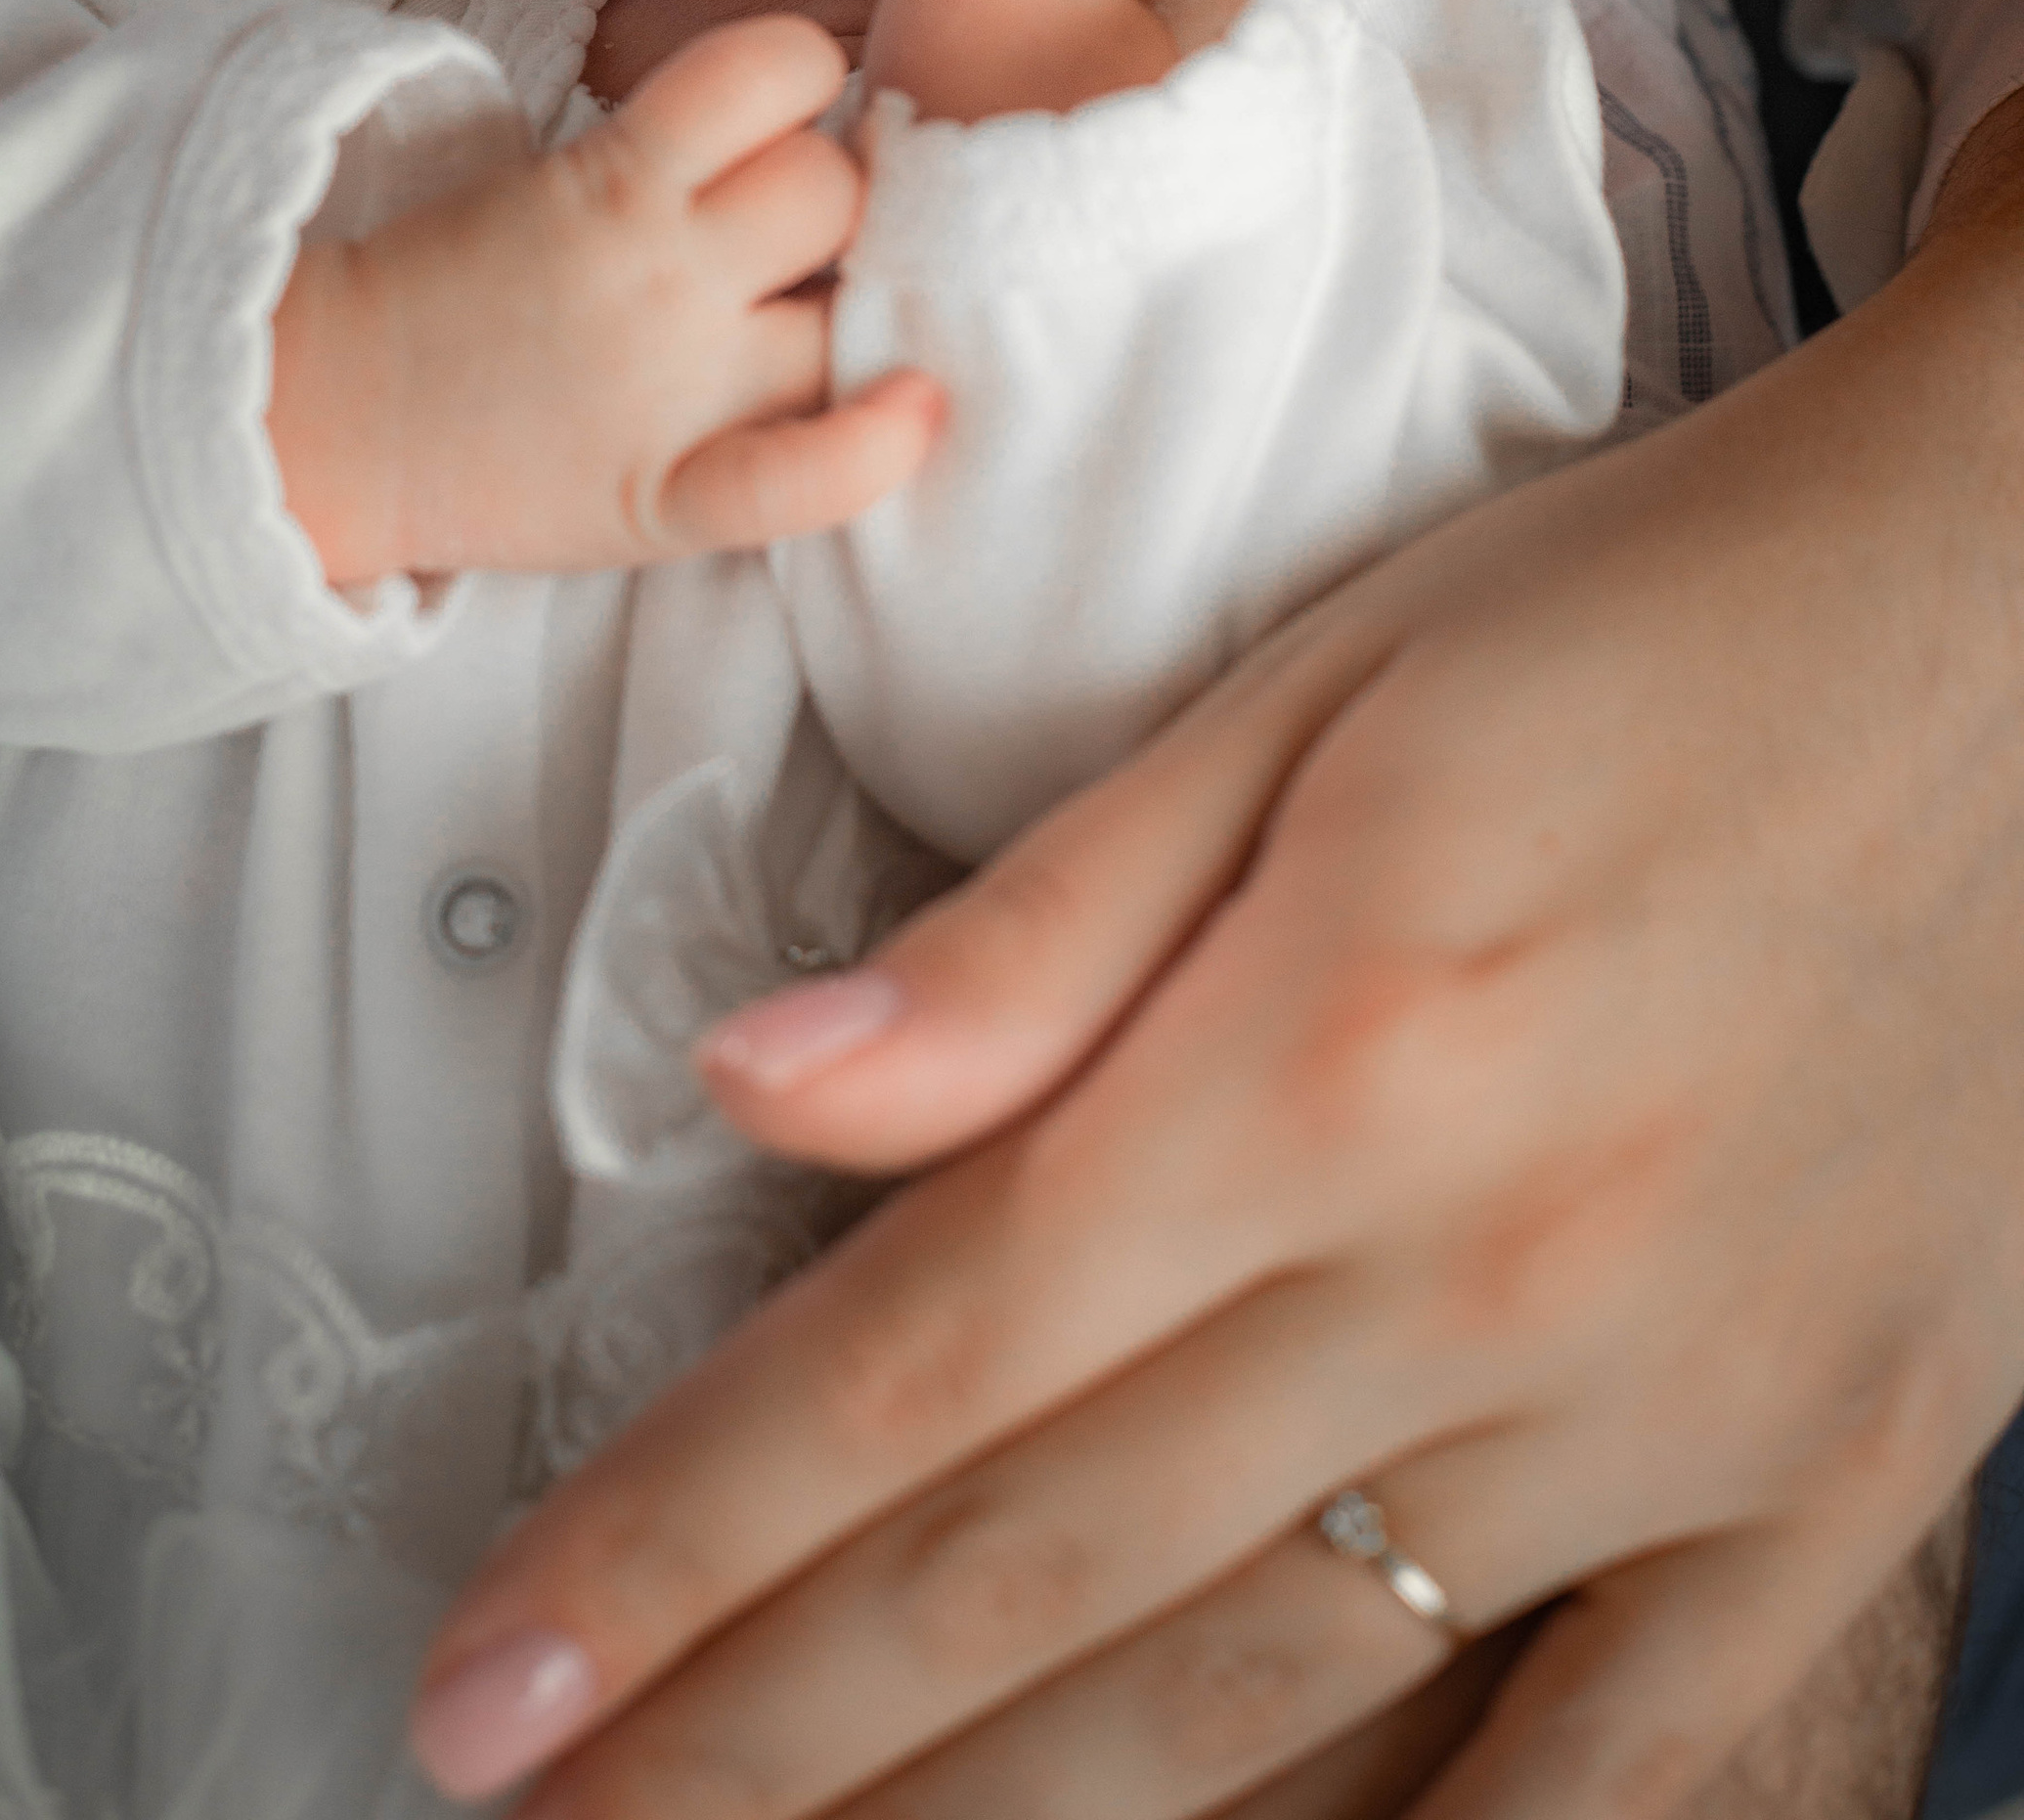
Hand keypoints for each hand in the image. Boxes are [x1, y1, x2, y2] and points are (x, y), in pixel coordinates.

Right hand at [271, 14, 940, 585]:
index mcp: (613, 174)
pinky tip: (916, 408)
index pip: (772, 70)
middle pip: (832, 193)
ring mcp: (672, 388)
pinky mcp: (668, 499)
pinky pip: (802, 479)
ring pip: (848, 315)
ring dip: (855, 309)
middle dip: (833, 200)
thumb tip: (817, 135)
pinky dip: (872, 449)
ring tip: (822, 316)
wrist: (332, 413)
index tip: (794, 108)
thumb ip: (667, 156)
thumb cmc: (457, 285)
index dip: (806, 77)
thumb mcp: (551, 174)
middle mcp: (659, 272)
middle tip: (797, 237)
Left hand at [406, 160, 2023, 1815]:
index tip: (490, 1680)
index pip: (914, 1365)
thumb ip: (1042, 923)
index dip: (675, 1544)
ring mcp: (1668, 1410)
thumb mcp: (1316, 687)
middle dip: (754, 1736)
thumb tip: (764, 1090)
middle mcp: (1478, 1274)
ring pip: (1265, 1695)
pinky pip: (1612, 1756)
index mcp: (1318, 1055)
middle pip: (1038, 1573)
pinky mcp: (1828, 1469)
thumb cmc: (1649, 614)